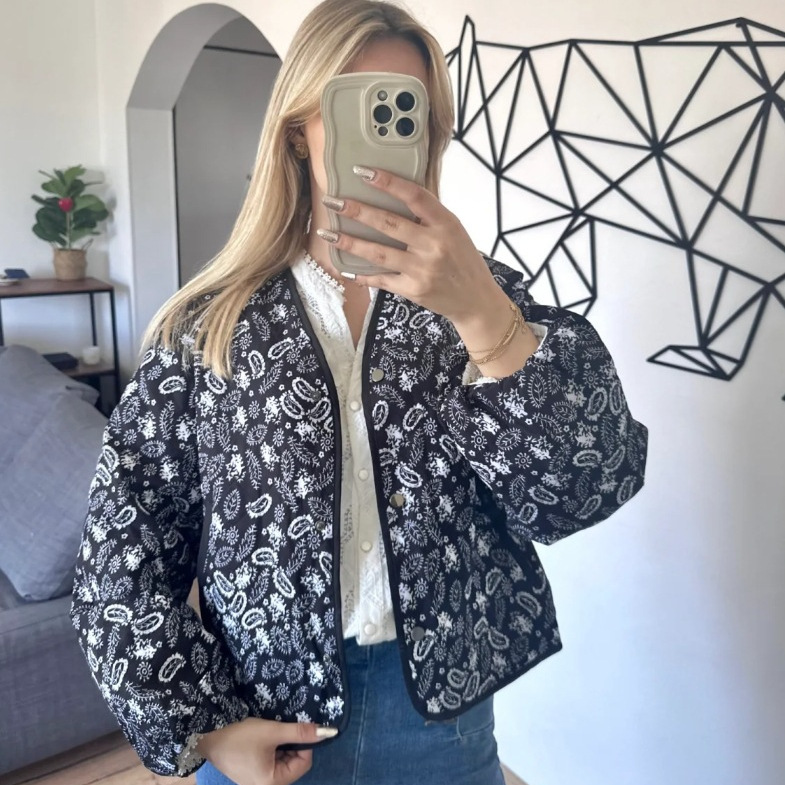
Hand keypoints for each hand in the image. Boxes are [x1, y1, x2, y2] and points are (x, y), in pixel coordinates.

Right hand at [196, 717, 335, 784]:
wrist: (207, 738)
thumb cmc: (241, 738)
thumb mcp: (272, 732)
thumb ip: (300, 732)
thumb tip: (329, 732)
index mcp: (274, 783)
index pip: (304, 763)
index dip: (304, 744)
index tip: (294, 729)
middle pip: (294, 763)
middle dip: (291, 745)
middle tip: (279, 730)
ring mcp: (259, 781)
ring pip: (284, 760)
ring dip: (282, 745)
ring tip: (269, 733)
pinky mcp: (253, 774)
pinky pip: (272, 761)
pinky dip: (273, 748)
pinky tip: (262, 738)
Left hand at [318, 167, 507, 328]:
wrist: (475, 299)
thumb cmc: (462, 260)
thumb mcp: (454, 230)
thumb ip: (428, 216)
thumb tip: (392, 194)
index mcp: (446, 224)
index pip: (415, 196)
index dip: (388, 182)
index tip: (363, 172)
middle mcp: (434, 245)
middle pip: (389, 224)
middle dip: (356, 211)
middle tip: (332, 201)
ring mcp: (422, 269)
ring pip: (378, 253)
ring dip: (349, 242)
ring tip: (327, 233)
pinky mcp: (413, 290)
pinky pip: (381, 279)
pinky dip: (362, 274)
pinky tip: (344, 267)